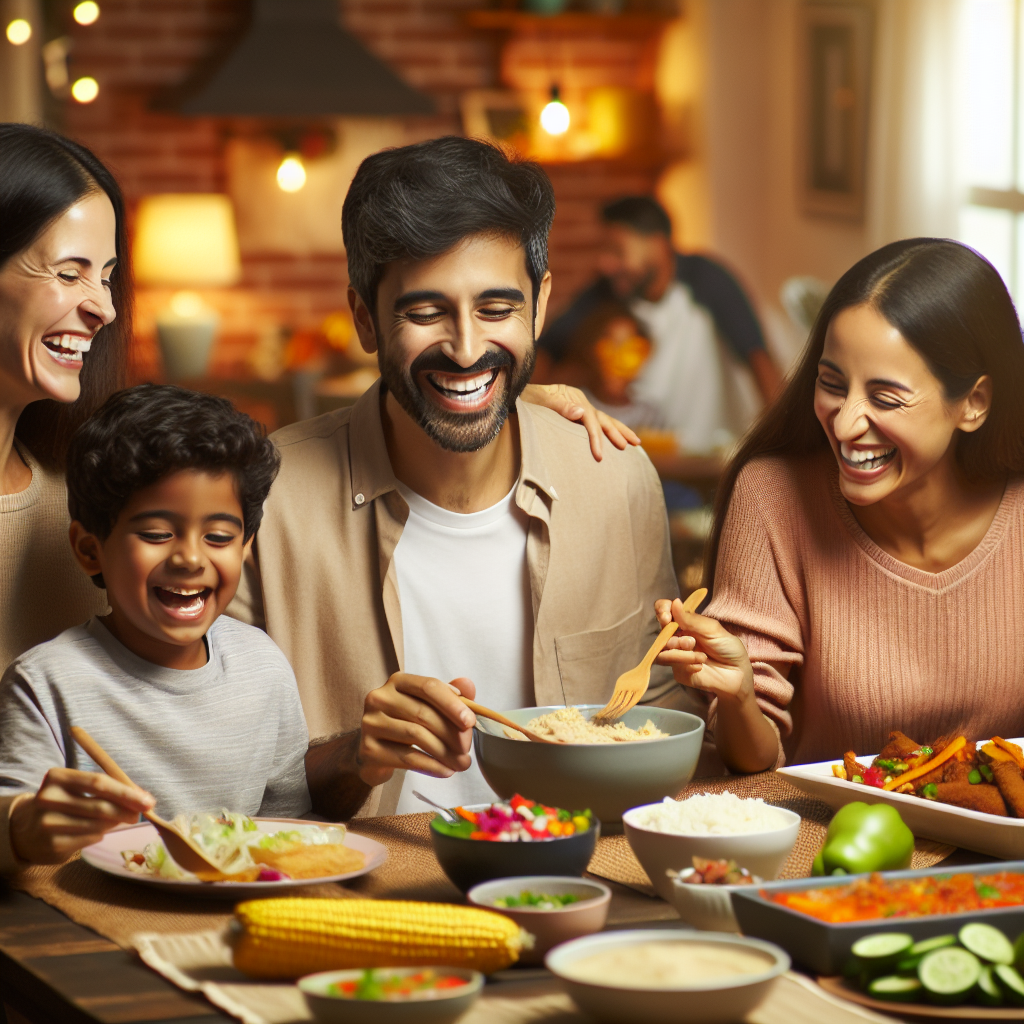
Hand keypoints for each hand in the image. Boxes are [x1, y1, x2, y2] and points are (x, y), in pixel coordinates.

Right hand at [9, 767, 154, 864]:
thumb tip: (142, 797)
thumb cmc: (64, 802)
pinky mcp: (52, 845)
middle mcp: (49, 799)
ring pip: (97, 824)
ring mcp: (48, 823)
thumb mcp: (78, 787)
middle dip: (127, 810)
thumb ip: (107, 788)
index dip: (126, 792)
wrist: (25, 828)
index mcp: (57, 777)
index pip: (99, 782)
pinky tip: (98, 830)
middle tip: (141, 813)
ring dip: (115, 823)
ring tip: (120, 819)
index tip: (148, 800)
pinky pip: (90, 839)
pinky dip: (100, 834)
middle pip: (100, 806)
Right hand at [357, 674, 477, 786]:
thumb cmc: (407, 723)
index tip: (471, 722)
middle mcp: (380, 698)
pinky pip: (407, 758)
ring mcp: (371, 723)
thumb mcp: (429, 706)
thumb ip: (450, 695)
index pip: (428, 686)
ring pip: (416, 736)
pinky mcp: (369, 749)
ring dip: (445, 752)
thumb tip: (469, 684)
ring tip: (462, 763)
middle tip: (467, 749)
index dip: (452, 704)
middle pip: (423, 713)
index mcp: (398, 681)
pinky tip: (446, 771)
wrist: (376, 751)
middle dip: (451, 733)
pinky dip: (431, 765)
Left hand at [520, 383, 640, 460]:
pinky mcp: (576, 415)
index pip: (590, 419)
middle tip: (630, 446)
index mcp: (573, 397)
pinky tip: (618, 441)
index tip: (600, 456)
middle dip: (618, 433)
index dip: (596, 438)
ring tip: (636, 444)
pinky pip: (597, 424)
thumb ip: (559, 406)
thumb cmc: (523, 400)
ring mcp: (579, 407)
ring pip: (605, 420)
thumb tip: (582, 412)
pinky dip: (609, 431)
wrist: (513, 396)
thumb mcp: (537, 402)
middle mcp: (579, 401)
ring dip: (620, 431)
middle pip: (603, 418)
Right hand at [655, 597, 753, 702]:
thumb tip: (675, 602)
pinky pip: (674, 666)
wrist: (737, 674)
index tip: (666, 616)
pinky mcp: (679, 672)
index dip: (661, 610)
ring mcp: (677, 655)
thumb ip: (692, 619)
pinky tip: (701, 666)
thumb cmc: (727, 648)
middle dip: (672, 637)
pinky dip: (689, 664)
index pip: (664, 611)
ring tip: (702, 657)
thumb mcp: (713, 630)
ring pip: (663, 653)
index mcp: (684, 624)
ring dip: (683, 654)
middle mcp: (677, 638)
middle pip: (660, 634)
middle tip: (690, 642)